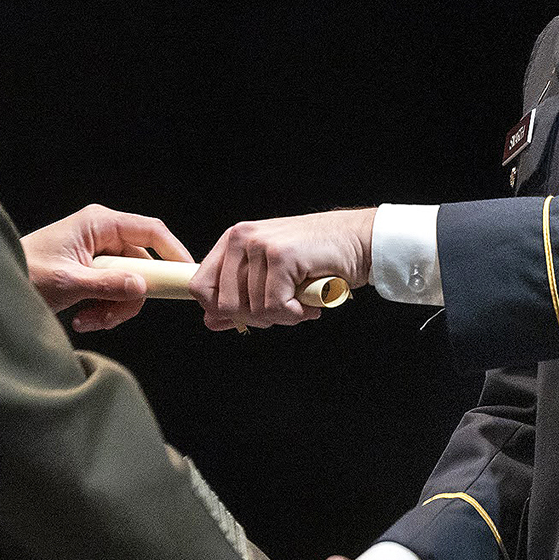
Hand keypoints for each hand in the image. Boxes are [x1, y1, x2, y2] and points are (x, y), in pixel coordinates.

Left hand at [20, 204, 192, 332]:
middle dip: (129, 297)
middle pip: (142, 265)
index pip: (151, 230)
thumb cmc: (25, 273)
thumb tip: (142, 286)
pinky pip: (114, 292)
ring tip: (86, 320)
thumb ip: (108, 284)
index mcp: (98, 223)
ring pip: (129, 284)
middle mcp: (101, 234)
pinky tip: (80, 319)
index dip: (173, 251)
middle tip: (107, 318)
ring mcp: (97, 254)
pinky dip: (102, 310)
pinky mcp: (92, 272)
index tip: (185, 277)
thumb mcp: (69, 282)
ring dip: (113, 308)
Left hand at [191, 209, 375, 330]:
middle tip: (285, 309)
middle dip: (257, 318)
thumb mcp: (271, 278)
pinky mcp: (280, 256)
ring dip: (282, 317)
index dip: (220, 311)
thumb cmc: (318, 259)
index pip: (200, 286)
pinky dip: (295, 315)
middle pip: (225, 305)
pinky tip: (309, 303)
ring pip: (253, 310)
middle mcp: (241, 238)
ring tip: (302, 302)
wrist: (359, 241)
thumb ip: (239, 298)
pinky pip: (275, 307)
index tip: (250, 315)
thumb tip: (210, 321)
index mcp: (233, 240)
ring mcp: (260, 245)